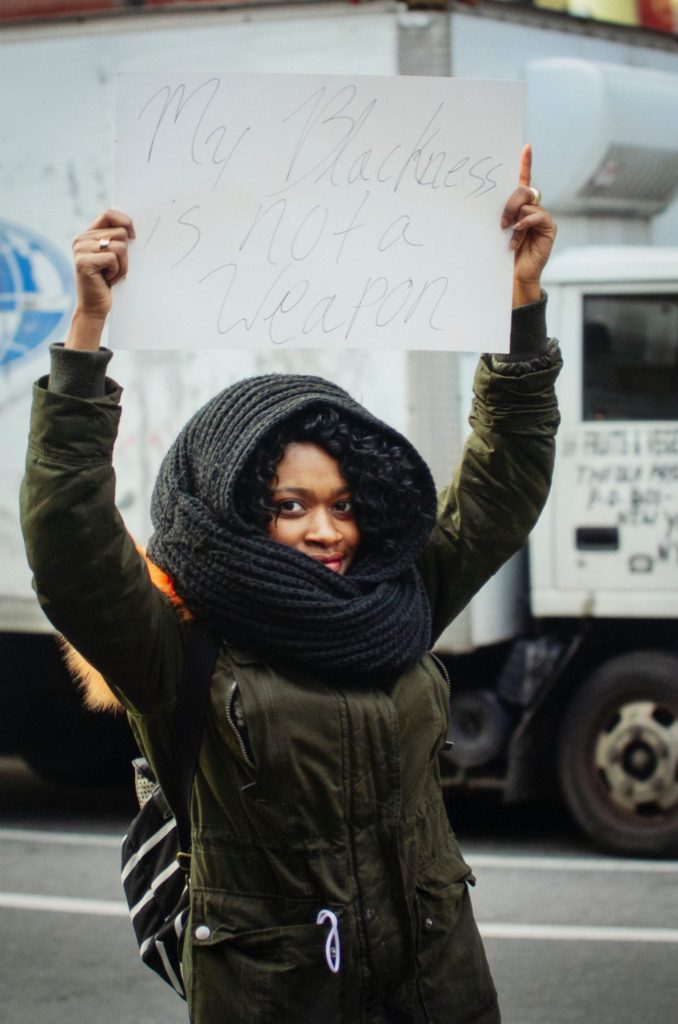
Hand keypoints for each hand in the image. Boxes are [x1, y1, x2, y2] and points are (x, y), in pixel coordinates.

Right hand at [66, 209, 134, 349]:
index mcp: (88, 234)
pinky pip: (113, 258)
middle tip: (115, 268)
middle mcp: (81, 239)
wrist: (95, 307)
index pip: (109, 213)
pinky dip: (117, 271)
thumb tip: (132, 226)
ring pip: (120, 246)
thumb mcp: (114, 257)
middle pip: (120, 232)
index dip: (126, 222)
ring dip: (122, 264)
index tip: (133, 237)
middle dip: (126, 254)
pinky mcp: (84, 262)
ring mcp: (80, 249)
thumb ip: (117, 239)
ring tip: (111, 275)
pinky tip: (107, 280)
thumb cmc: (108, 282)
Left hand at [501, 144, 556, 307]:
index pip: (524, 180)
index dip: (526, 163)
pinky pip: (538, 215)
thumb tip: (504, 208)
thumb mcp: (500, 230)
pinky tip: (518, 234)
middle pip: (524, 190)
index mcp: (519, 206)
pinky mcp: (549, 227)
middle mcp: (532, 208)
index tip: (525, 147)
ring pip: (529, 203)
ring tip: (508, 233)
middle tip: (502, 220)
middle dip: (511, 201)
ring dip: (515, 217)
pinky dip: (526, 223)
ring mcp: (541, 217)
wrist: (514, 275)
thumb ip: (504, 214)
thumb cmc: (504, 253)